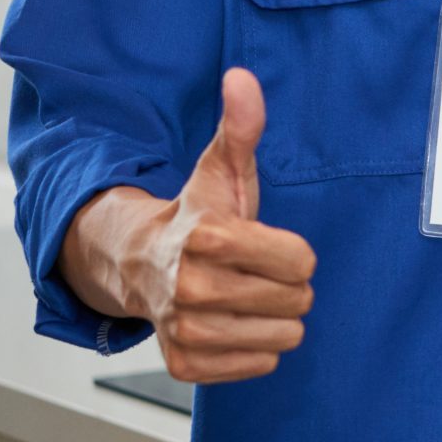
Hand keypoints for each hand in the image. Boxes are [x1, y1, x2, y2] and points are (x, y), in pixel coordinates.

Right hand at [58, 67, 317, 382]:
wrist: (139, 264)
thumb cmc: (197, 215)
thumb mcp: (222, 169)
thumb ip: (241, 126)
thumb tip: (241, 77)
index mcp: (208, 238)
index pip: (302, 261)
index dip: (296, 252)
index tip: (268, 244)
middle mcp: (191, 287)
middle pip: (296, 300)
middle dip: (288, 285)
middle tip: (257, 271)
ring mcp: (185, 330)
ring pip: (282, 337)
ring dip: (275, 318)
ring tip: (247, 296)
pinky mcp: (184, 364)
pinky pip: (258, 365)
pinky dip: (256, 348)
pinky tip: (236, 323)